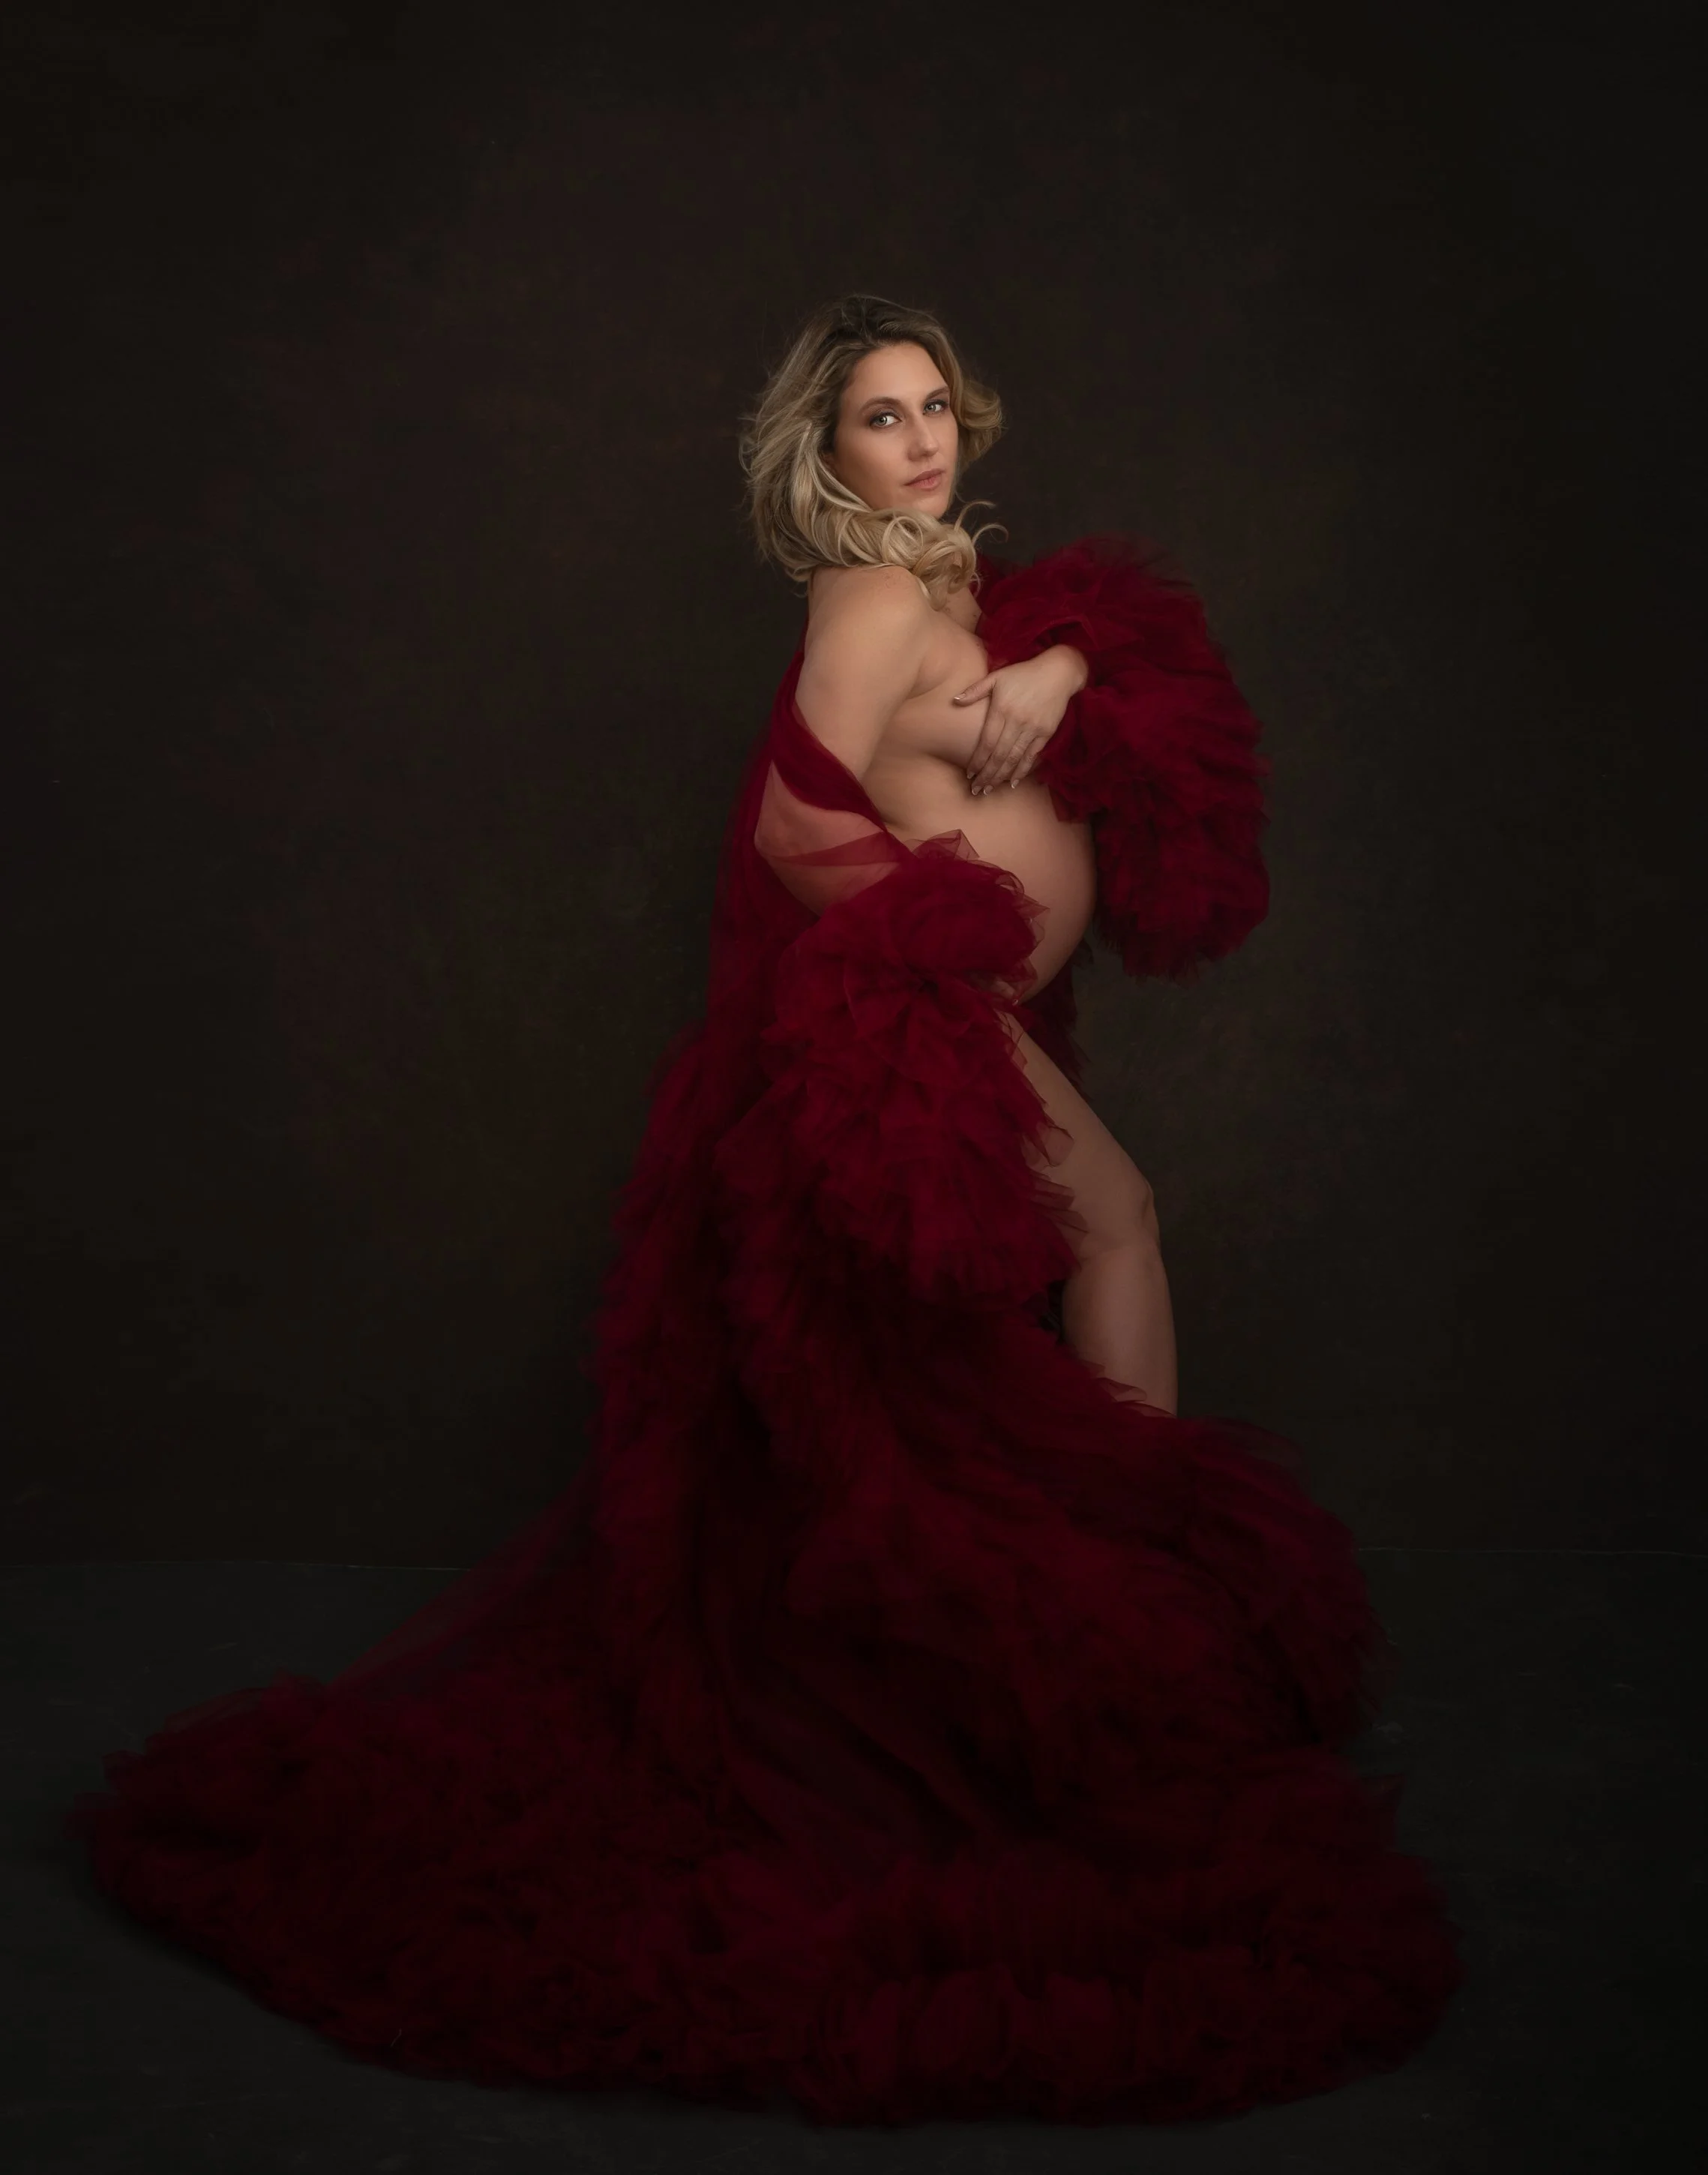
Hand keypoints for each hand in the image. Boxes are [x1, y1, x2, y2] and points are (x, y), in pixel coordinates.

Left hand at [954, 645, 1088, 793]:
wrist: (1059, 672)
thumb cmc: (1024, 673)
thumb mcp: (997, 677)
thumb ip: (975, 690)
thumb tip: (954, 700)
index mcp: (1002, 710)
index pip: (987, 743)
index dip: (978, 760)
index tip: (969, 774)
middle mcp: (1016, 722)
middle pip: (999, 756)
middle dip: (986, 774)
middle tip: (976, 789)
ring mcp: (1032, 729)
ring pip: (1014, 759)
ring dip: (1001, 776)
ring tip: (990, 789)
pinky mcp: (1045, 733)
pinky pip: (1031, 756)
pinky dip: (1022, 770)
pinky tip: (1012, 782)